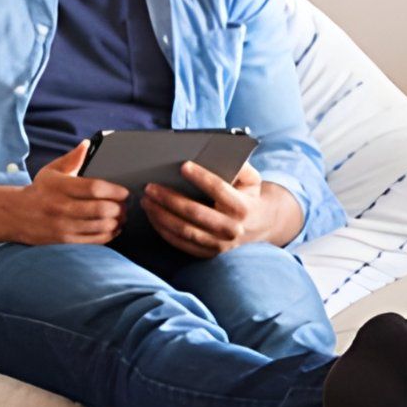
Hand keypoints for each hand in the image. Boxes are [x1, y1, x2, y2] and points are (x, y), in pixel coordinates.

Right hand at [12, 141, 126, 244]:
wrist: (16, 214)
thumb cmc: (40, 190)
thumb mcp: (52, 170)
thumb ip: (72, 158)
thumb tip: (88, 144)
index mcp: (61, 186)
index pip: (94, 188)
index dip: (114, 190)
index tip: (124, 192)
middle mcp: (61, 206)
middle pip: (101, 209)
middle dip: (119, 208)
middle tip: (124, 205)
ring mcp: (63, 225)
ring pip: (100, 226)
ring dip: (116, 221)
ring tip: (120, 216)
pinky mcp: (65, 240)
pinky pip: (94, 240)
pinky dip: (108, 234)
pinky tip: (113, 228)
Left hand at [141, 162, 299, 257]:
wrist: (260, 225)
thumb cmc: (249, 195)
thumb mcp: (251, 179)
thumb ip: (240, 166)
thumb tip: (219, 152)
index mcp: (243, 207)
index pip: (219, 190)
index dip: (201, 177)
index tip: (183, 165)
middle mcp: (232, 229)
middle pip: (195, 213)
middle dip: (169, 199)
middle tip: (150, 187)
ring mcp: (220, 245)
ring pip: (184, 230)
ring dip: (161, 215)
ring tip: (146, 201)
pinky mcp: (209, 253)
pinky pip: (181, 243)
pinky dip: (163, 230)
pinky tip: (152, 216)